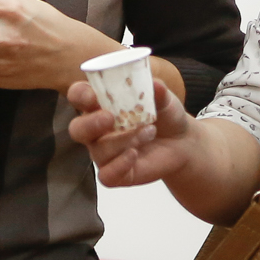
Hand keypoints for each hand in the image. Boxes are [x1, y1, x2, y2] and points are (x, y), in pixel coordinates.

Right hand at [70, 78, 201, 187]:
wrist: (181, 142)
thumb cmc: (164, 115)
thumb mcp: (165, 99)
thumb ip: (158, 91)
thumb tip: (155, 84)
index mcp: (101, 104)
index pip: (79, 97)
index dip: (80, 95)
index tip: (92, 96)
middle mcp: (97, 130)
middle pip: (77, 129)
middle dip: (90, 123)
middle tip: (109, 118)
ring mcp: (105, 153)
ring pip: (99, 151)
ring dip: (123, 140)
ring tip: (149, 132)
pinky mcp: (117, 173)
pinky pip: (107, 175)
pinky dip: (119, 165)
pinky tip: (134, 155)